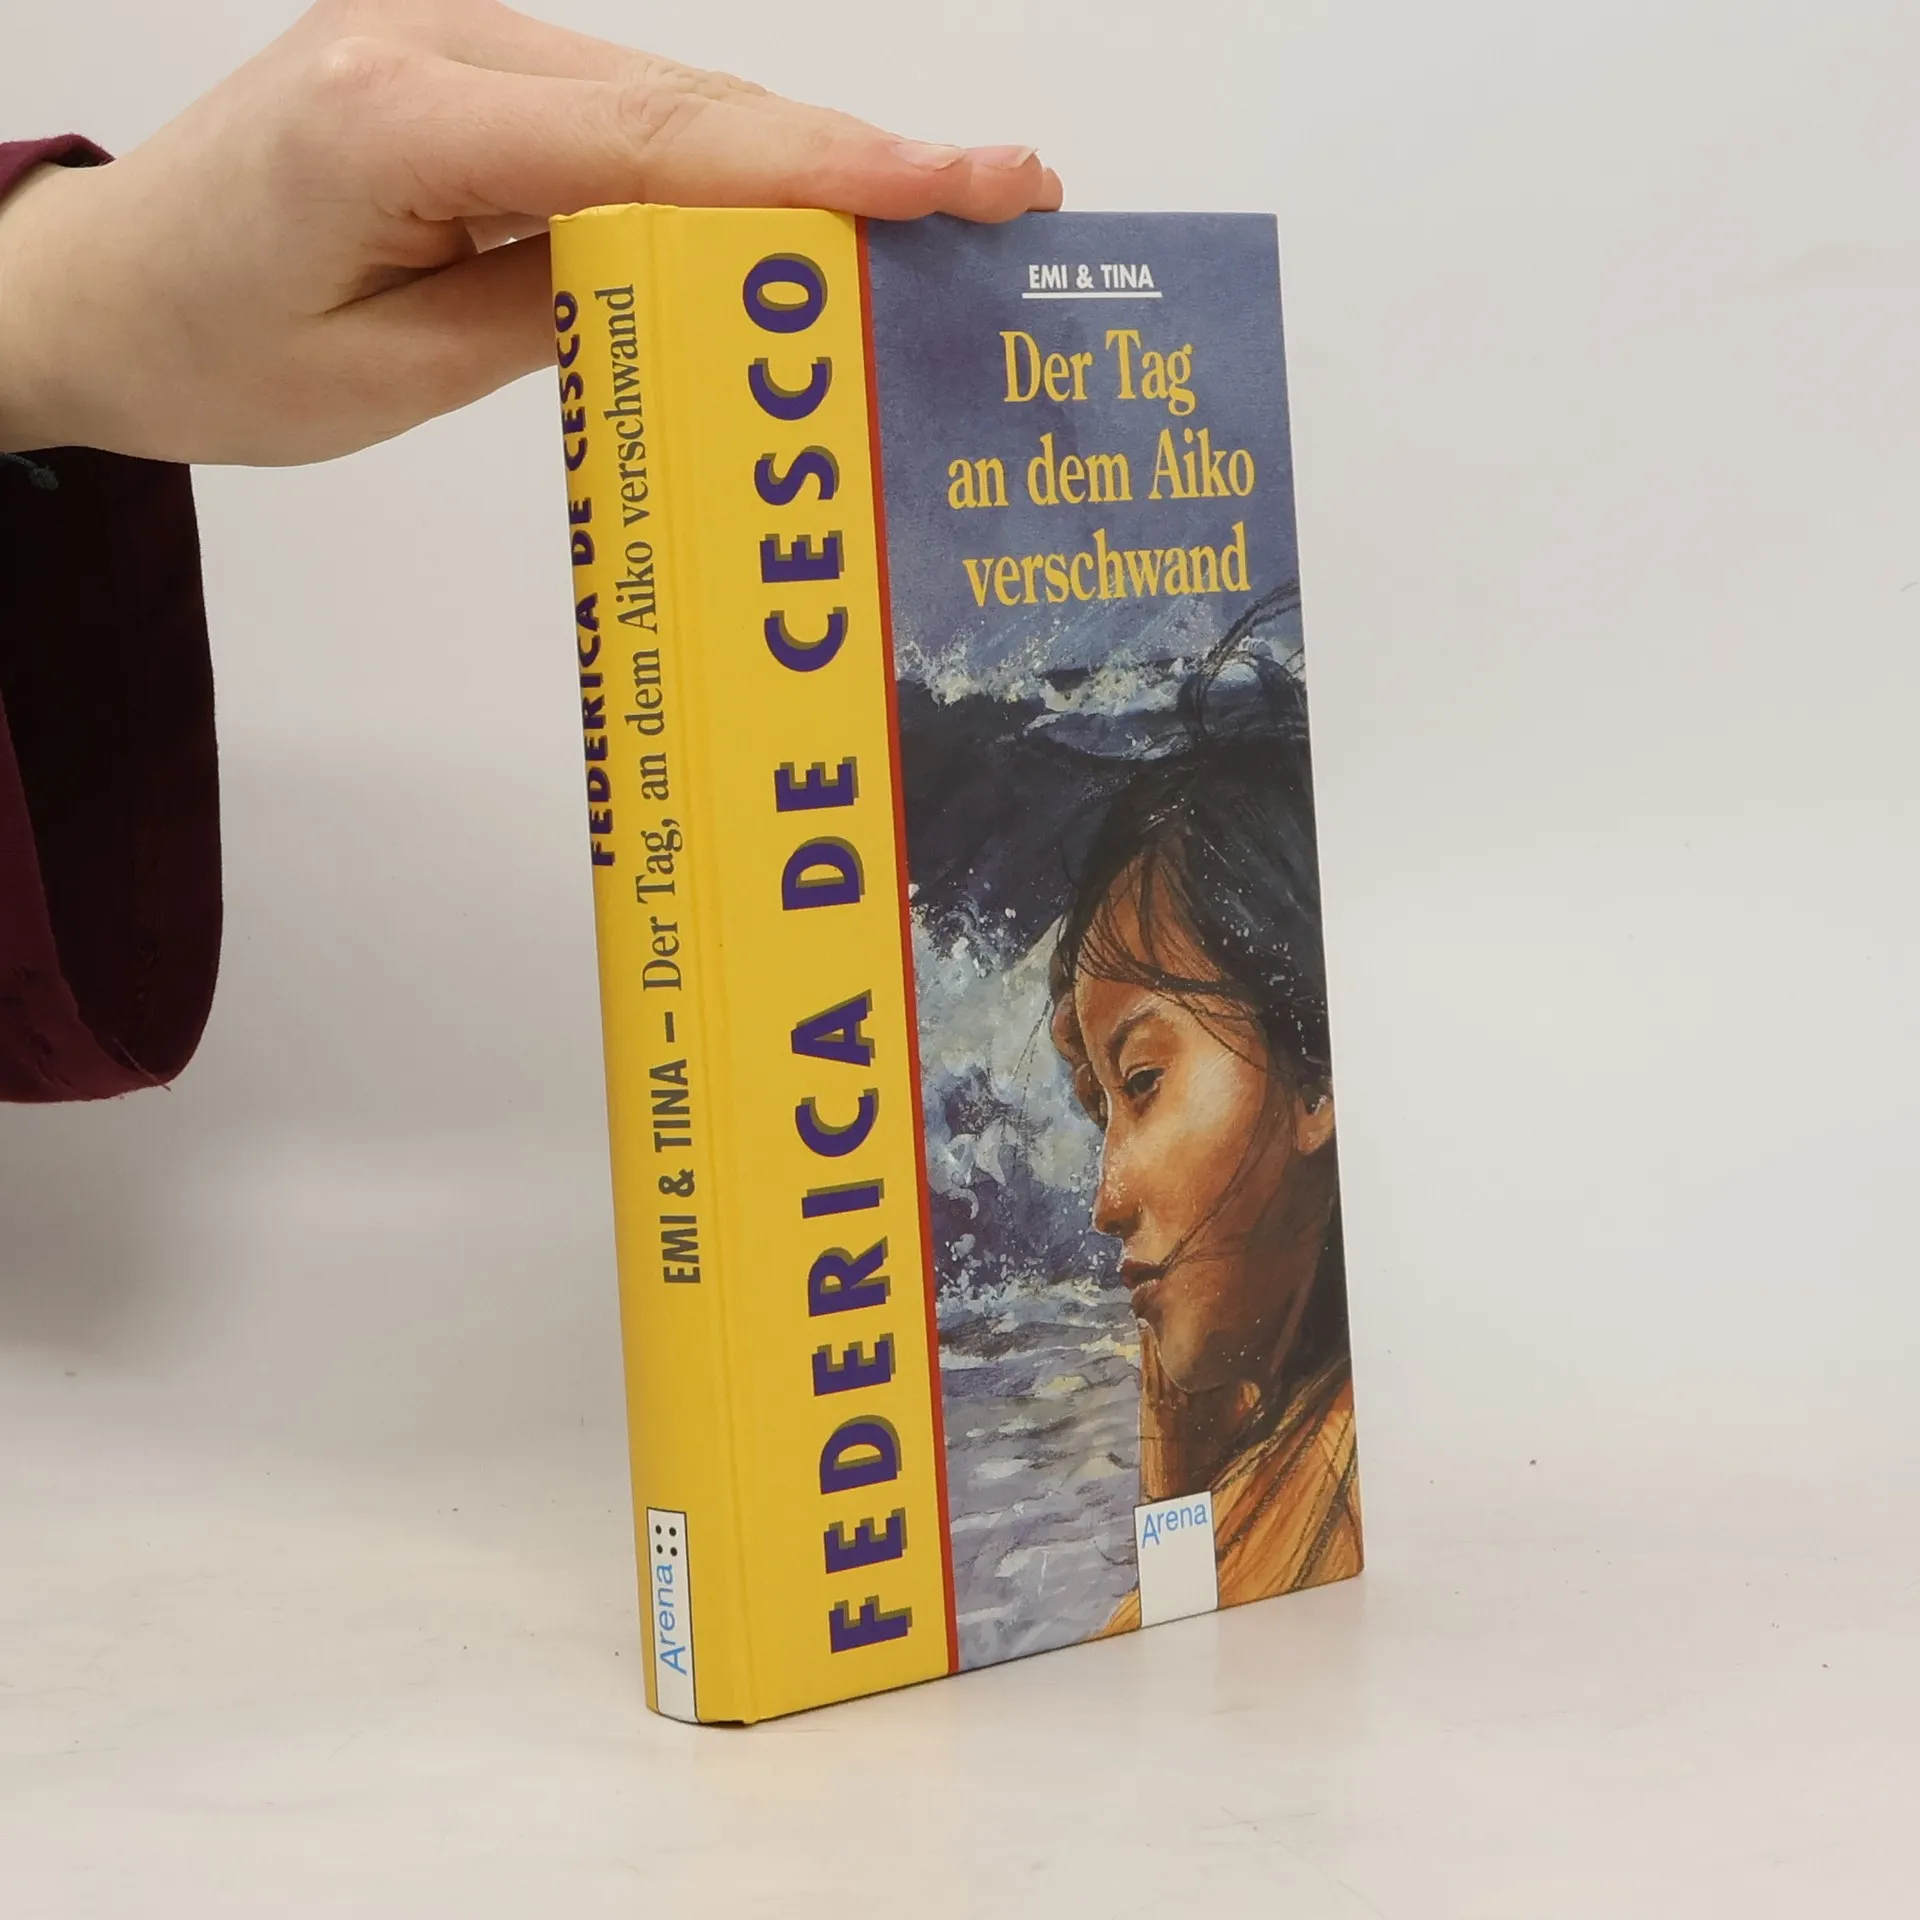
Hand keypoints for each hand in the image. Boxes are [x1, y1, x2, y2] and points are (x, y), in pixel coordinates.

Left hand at [0, 0, 1060, 464]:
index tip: (951, 182)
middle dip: (852, 149)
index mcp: (392, 118)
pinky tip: (814, 206)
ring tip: (941, 206)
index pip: (649, 139)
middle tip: (1003, 187)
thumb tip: (700, 286)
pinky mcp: (471, 71)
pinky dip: (728, 165)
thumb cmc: (208, 351)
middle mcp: (433, 44)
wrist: (99, 287)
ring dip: (806, 156)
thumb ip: (550, 315)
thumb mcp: (386, 376)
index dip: (814, 163)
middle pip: (685, 100)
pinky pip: (626, 115)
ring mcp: (454, 42)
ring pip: (670, 100)